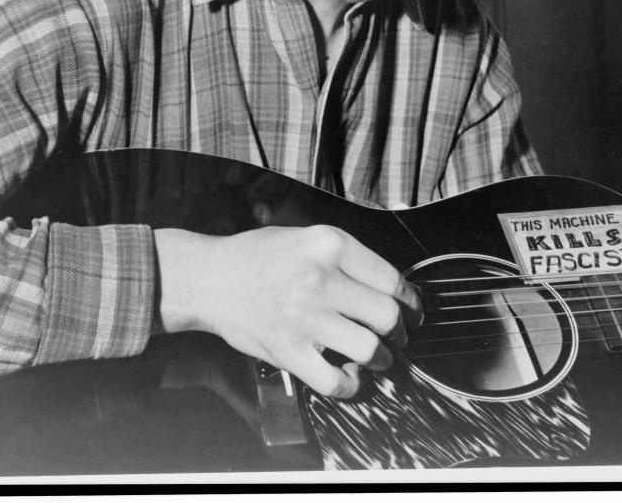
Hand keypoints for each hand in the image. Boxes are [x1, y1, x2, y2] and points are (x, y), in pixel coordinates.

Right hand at [153, 224, 422, 398]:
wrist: (209, 278)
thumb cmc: (258, 256)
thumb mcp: (306, 236)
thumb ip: (345, 256)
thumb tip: (388, 285)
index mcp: (329, 244)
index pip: (390, 278)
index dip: (409, 300)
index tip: (412, 309)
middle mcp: (321, 278)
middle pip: (386, 315)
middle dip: (399, 331)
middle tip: (396, 335)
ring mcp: (305, 316)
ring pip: (369, 349)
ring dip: (381, 359)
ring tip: (378, 357)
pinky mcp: (288, 350)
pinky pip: (336, 380)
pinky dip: (350, 384)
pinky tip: (348, 375)